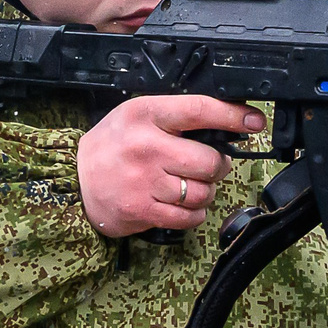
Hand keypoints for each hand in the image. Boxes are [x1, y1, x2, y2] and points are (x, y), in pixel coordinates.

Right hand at [78, 95, 263, 238]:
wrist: (74, 182)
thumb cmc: (111, 147)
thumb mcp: (136, 116)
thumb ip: (175, 118)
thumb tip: (226, 128)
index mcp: (146, 115)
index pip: (200, 110)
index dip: (233, 116)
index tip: (253, 122)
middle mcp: (146, 147)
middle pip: (209, 161)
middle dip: (217, 166)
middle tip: (207, 165)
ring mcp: (145, 182)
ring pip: (202, 192)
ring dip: (204, 192)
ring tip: (187, 186)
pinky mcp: (143, 210)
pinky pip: (189, 217)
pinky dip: (192, 213)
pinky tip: (180, 204)